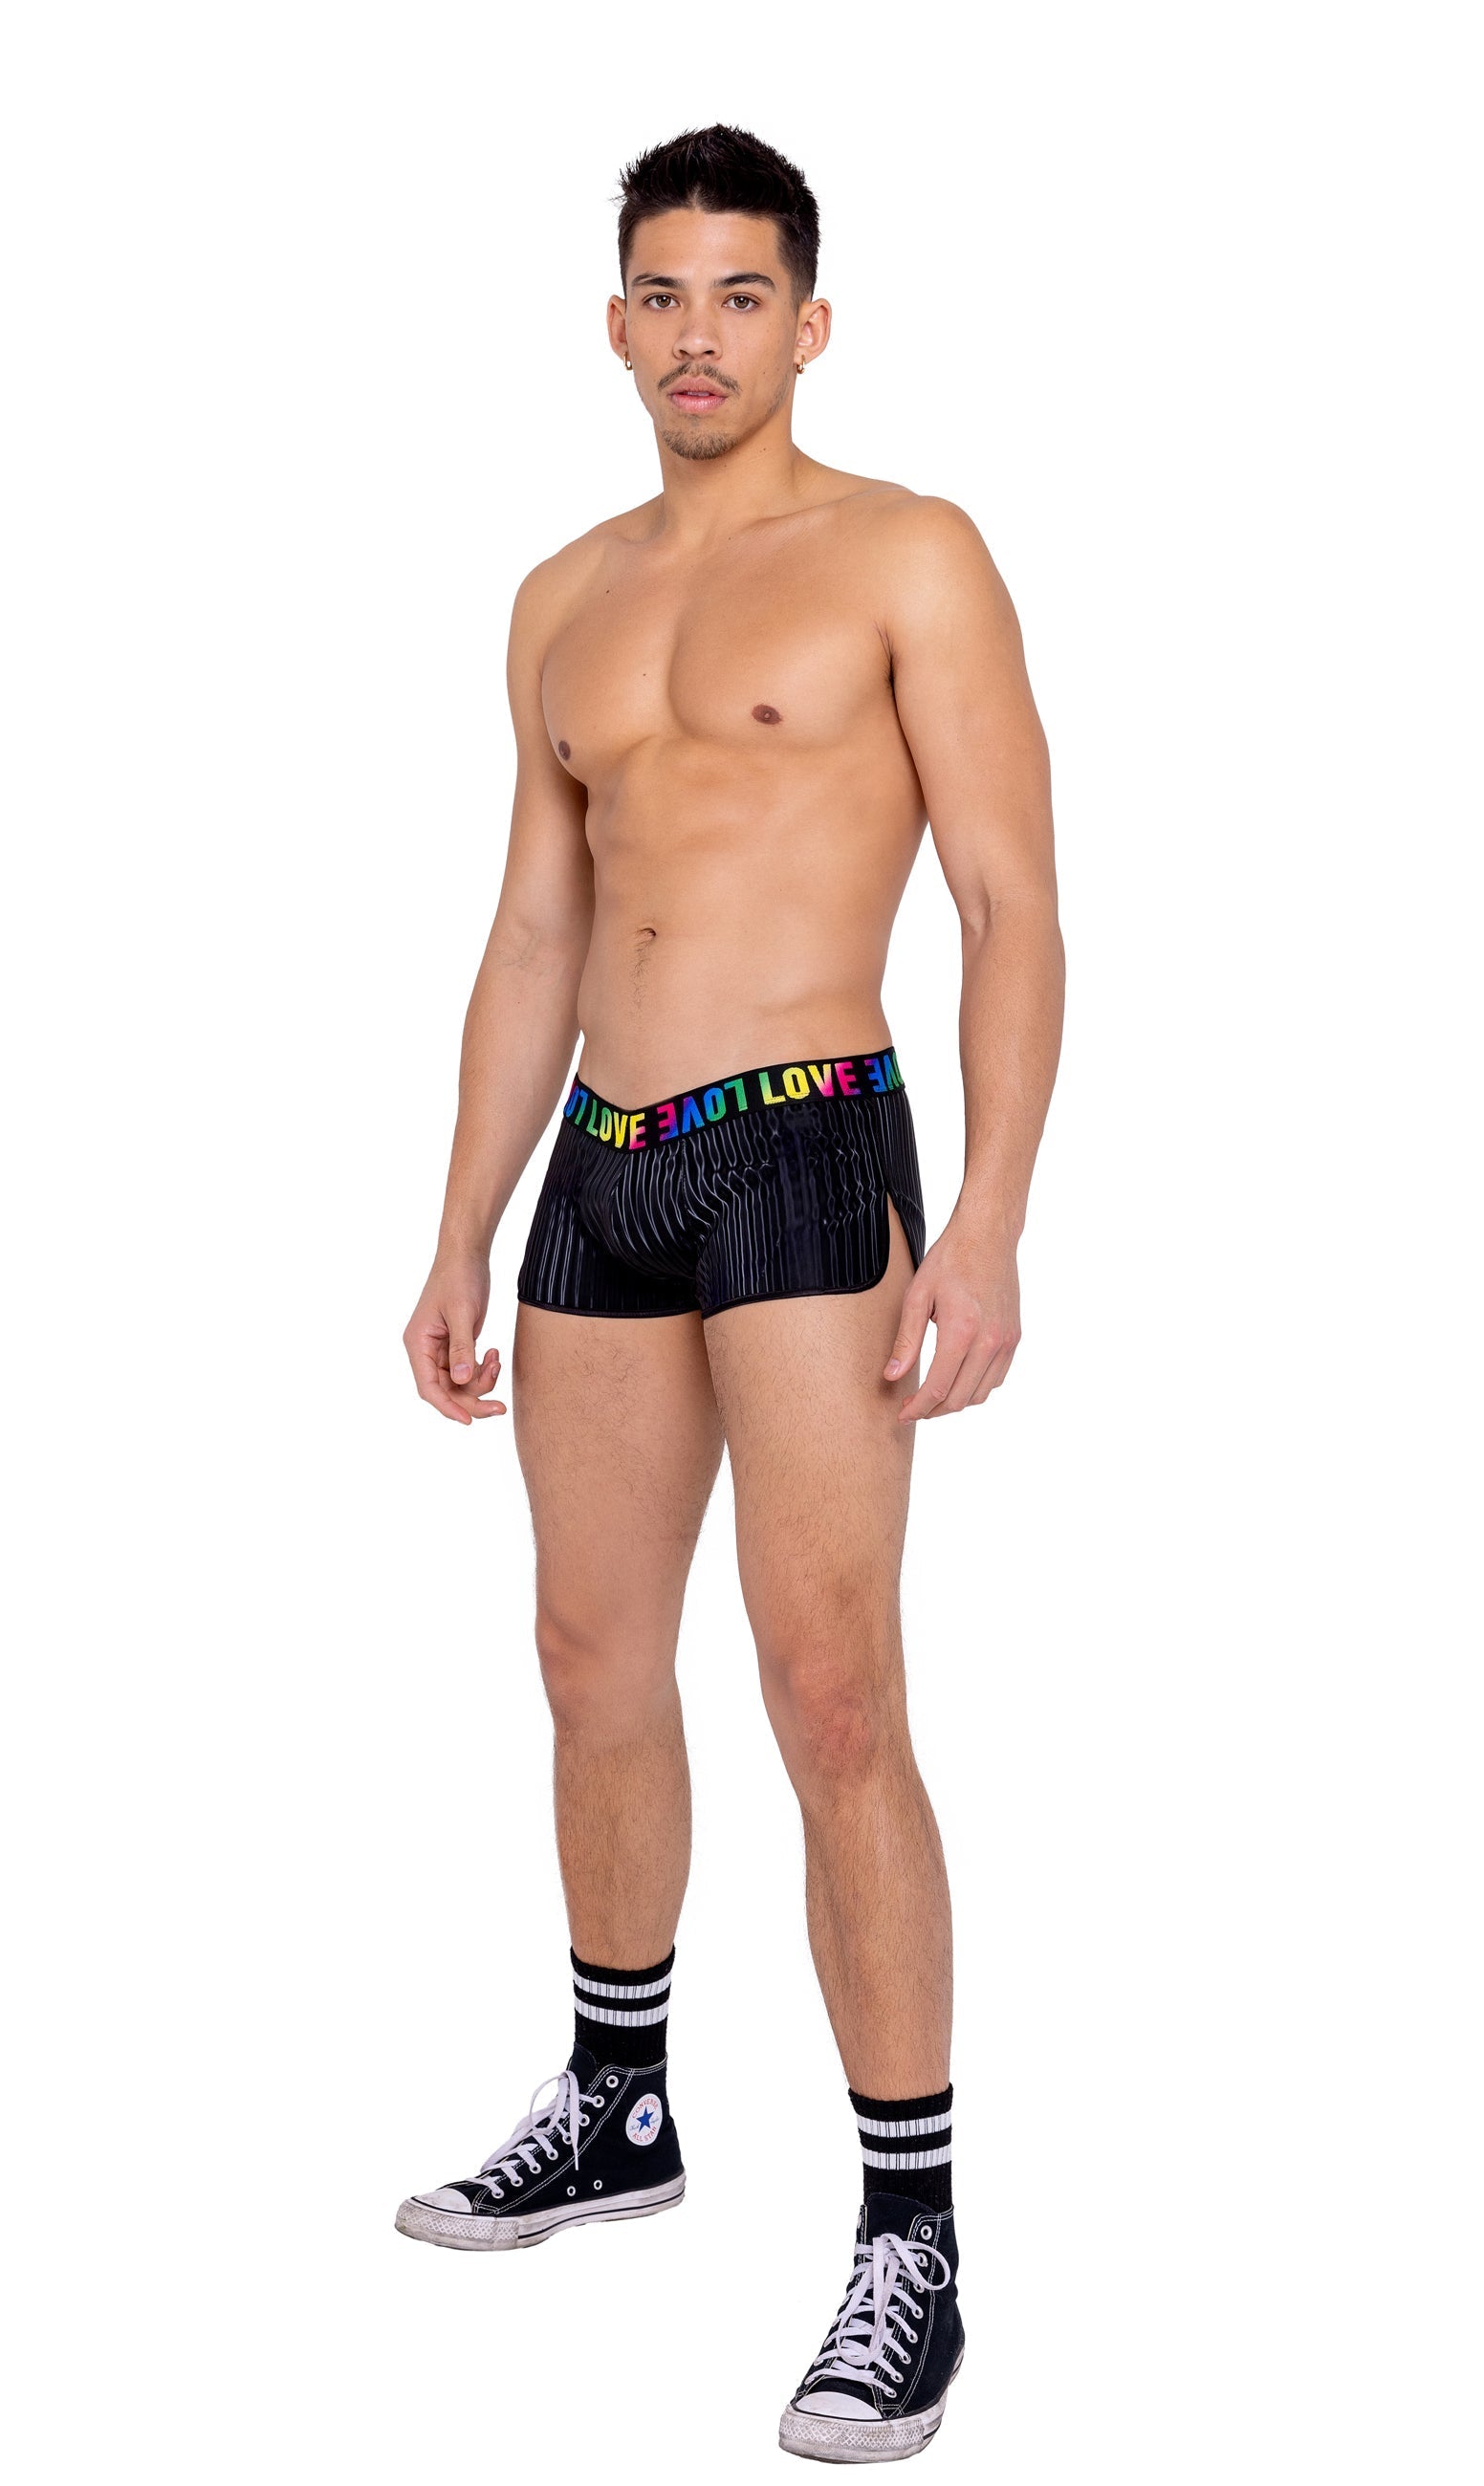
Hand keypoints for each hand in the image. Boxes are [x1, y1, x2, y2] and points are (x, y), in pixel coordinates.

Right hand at [403, 1257, 504, 1424]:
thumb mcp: (462, 1313)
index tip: (468, 1420)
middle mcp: (426, 1350)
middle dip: (472, 1399)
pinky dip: (483, 1369)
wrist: (468, 1256)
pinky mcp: (457, 1344)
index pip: (428, 1387)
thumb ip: (461, 1348)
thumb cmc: (459, 1278)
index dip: (447, 1407)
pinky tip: (495, 1355)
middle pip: (446, 1390)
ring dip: (481, 1381)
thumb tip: (462, 1381)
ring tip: (497, 1361)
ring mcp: (441, 1349)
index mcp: (418, 1343)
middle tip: (499, 1407)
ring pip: (460, 1383)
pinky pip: (468, 1370)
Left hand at [884, 1221, 1021, 1420]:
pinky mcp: (1014, 1338)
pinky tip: (957, 1380)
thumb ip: (906, 1340)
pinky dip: (976, 1388)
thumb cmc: (950, 1260)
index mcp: (962, 1331)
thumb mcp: (917, 1296)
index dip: (918, 1408)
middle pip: (960, 1398)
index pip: (939, 1388)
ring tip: (933, 1397)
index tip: (903, 1414)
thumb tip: (892, 1376)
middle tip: (913, 1408)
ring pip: (980, 1394)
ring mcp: (1006, 1341)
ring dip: (955, 1402)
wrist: (988, 1236)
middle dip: (933, 1410)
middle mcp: (989, 1341)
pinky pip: (996, 1378)